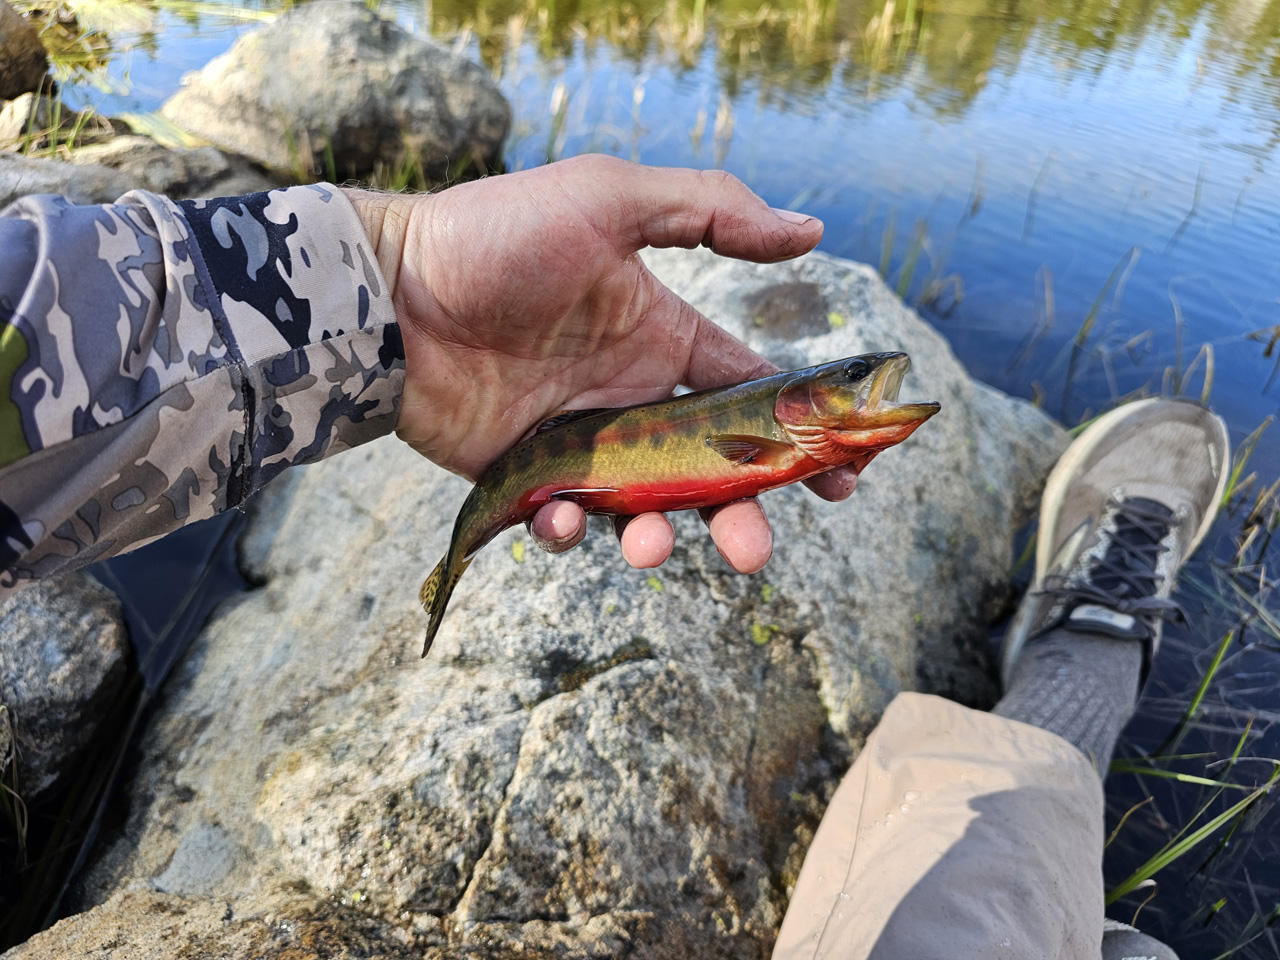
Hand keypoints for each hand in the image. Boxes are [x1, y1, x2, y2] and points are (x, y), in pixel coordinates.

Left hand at [344, 155, 855, 572]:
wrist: (387, 291)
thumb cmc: (497, 238)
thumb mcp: (608, 201)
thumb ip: (710, 213)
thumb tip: (813, 230)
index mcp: (663, 338)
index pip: (751, 394)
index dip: (799, 436)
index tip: (843, 477)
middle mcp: (629, 396)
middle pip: (706, 471)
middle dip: (739, 515)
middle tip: (753, 552)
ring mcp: (576, 440)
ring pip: (639, 508)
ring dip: (654, 536)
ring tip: (644, 544)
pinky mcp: (521, 475)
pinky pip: (560, 520)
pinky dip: (567, 530)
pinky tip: (558, 516)